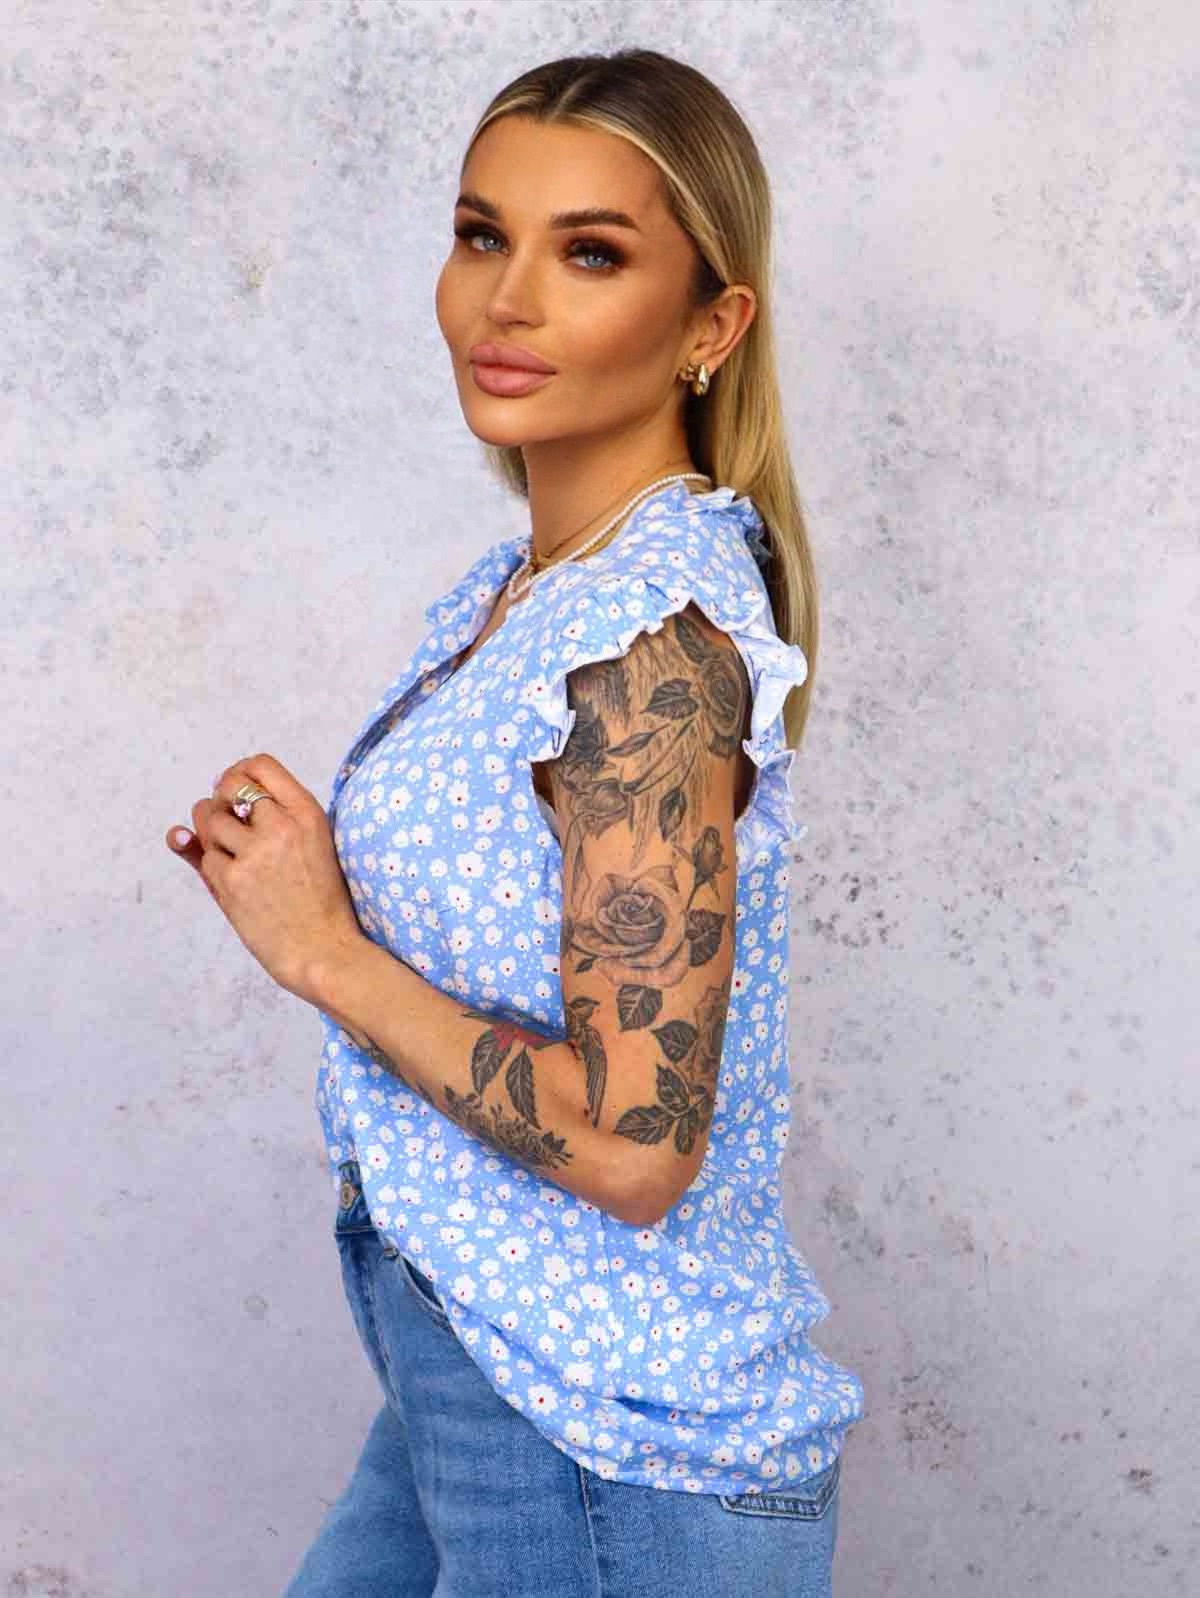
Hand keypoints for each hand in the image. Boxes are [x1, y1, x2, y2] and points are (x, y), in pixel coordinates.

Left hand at [165, 752, 365, 1004]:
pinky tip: (236, 883)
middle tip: (230, 825)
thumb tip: (207, 798)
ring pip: (208, 821)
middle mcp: (282, 826)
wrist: (324, 950)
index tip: (234, 791)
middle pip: (228, 788)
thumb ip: (272, 817)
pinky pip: (204, 858)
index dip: (239, 773)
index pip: (260, 766)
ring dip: (212, 835)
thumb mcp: (313, 847)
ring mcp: (255, 853)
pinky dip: (213, 868)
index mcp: (308, 813)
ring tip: (235, 856)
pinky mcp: (231, 881)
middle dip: (220, 803)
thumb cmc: (319, 902)